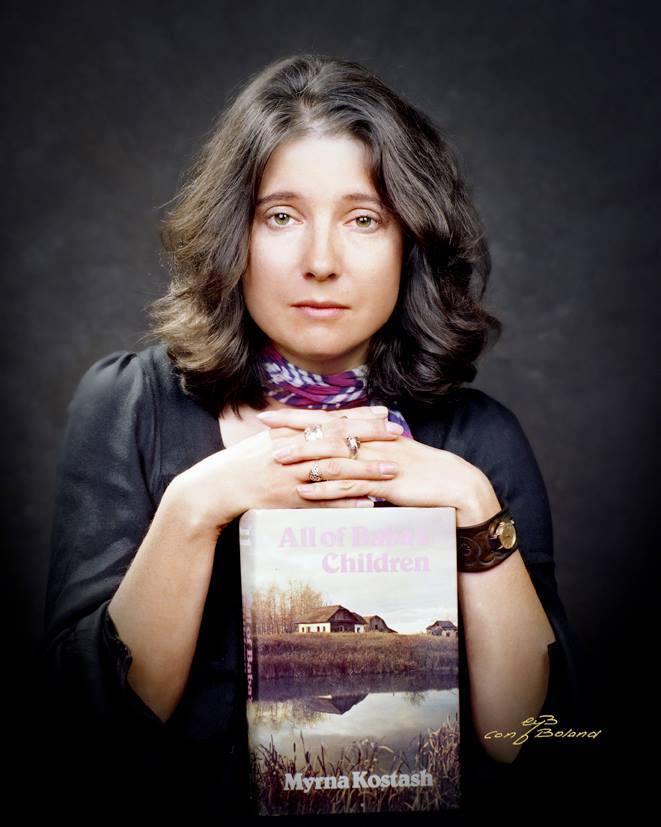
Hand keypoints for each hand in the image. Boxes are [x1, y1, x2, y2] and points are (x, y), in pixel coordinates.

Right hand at [169, 405, 401, 536]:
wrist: (218, 488)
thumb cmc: (244, 462)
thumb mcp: (269, 438)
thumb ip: (296, 430)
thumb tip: (323, 422)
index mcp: (291, 433)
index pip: (332, 421)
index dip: (360, 418)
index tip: (385, 415)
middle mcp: (293, 450)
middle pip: (339, 441)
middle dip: (371, 438)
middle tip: (399, 436)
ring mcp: (293, 476)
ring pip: (336, 471)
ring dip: (367, 470)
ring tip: (393, 471)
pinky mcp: (291, 500)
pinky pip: (324, 502)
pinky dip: (348, 502)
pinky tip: (370, 503)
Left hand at [260, 408, 502, 525]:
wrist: (458, 487)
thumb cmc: (426, 476)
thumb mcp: (393, 460)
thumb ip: (369, 455)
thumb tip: (347, 455)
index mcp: (373, 434)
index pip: (331, 420)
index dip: (302, 416)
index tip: (275, 413)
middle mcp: (372, 441)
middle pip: (326, 430)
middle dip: (293, 426)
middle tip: (263, 423)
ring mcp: (378, 460)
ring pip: (334, 455)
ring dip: (303, 457)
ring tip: (275, 459)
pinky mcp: (384, 482)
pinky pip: (350, 484)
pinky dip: (326, 488)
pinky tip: (305, 491)